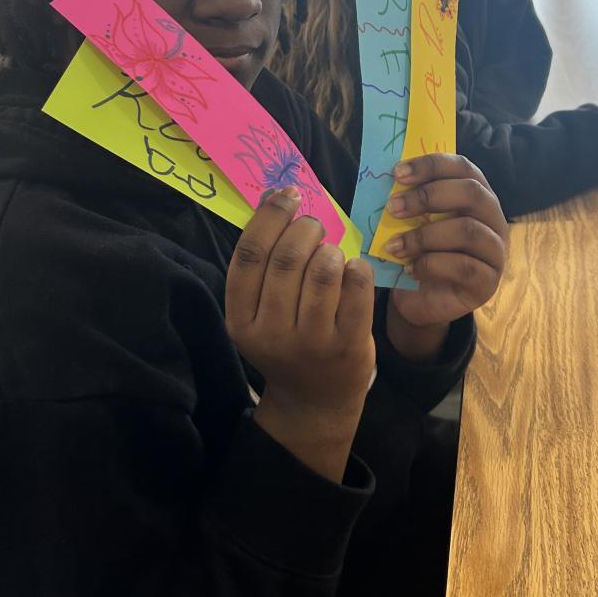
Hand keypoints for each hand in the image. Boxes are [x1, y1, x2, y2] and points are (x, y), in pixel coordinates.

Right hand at [226, 186, 374, 481]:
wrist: (315, 402)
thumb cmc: (286, 341)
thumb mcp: (260, 311)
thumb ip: (265, 261)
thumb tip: (275, 194)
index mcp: (241, 320)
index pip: (250, 256)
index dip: (269, 217)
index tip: (287, 195)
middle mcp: (272, 333)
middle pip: (287, 259)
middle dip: (305, 229)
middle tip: (314, 227)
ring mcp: (312, 342)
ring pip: (323, 271)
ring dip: (330, 248)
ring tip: (331, 253)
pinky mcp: (348, 346)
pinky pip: (356, 289)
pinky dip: (356, 268)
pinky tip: (352, 270)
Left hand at [382, 154, 506, 331]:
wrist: (423, 300)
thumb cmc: (420, 252)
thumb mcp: (414, 222)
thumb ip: (410, 200)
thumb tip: (387, 180)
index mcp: (477, 195)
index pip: (463, 167)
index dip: (432, 165)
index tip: (398, 173)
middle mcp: (493, 218)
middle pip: (471, 193)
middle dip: (427, 196)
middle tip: (393, 208)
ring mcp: (495, 251)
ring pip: (468, 230)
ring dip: (424, 236)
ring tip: (394, 246)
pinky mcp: (488, 282)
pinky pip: (464, 267)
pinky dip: (431, 265)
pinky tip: (409, 269)